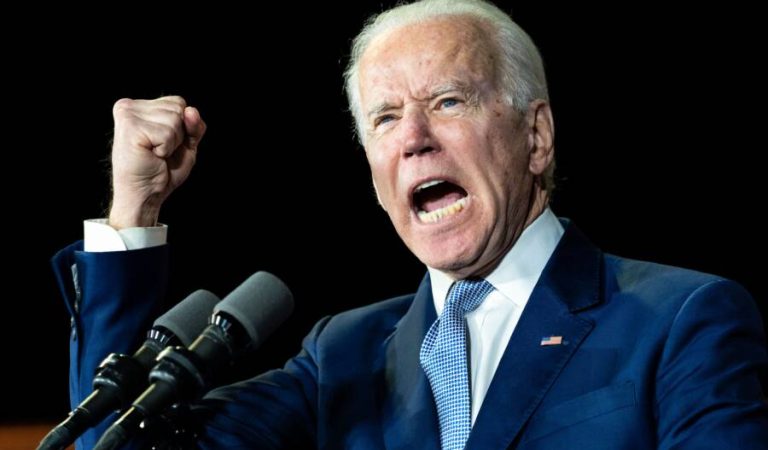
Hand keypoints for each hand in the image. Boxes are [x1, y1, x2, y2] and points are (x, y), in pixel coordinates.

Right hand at [109, 96, 205, 227]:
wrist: (145, 194)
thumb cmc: (163, 170)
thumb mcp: (186, 143)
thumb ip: (193, 124)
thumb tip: (191, 110)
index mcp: (139, 106)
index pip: (179, 102)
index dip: (183, 127)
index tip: (164, 143)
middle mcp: (128, 106)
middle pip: (179, 108)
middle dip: (179, 135)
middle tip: (159, 152)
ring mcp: (127, 114)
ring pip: (175, 119)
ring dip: (172, 143)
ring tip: (154, 154)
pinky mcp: (130, 127)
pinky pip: (167, 133)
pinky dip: (166, 149)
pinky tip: (151, 155)